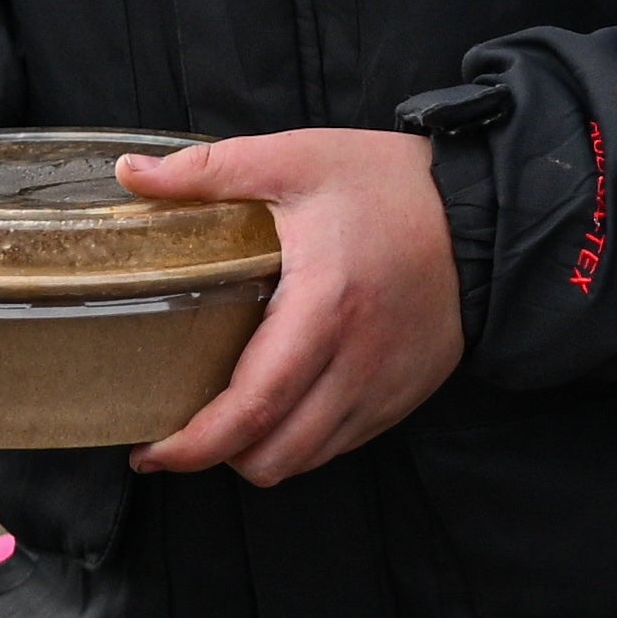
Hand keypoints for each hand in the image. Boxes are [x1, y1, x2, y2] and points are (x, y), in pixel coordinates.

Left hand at [114, 131, 465, 484]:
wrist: (487, 208)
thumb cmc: (389, 183)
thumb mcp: (297, 158)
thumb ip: (208, 171)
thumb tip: (130, 175)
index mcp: (323, 307)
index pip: (251, 409)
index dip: (194, 446)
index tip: (151, 450)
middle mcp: (357, 362)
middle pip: (275, 455)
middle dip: (218, 459)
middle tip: (182, 434)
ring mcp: (387, 386)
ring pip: (308, 459)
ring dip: (261, 454)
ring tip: (231, 424)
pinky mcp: (407, 393)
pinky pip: (343, 443)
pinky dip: (304, 440)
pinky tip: (286, 407)